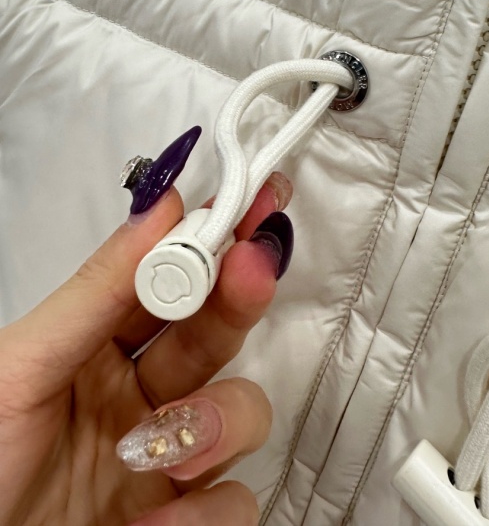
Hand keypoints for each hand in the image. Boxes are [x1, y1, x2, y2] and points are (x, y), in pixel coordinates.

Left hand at [0, 165, 292, 525]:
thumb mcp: (19, 368)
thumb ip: (94, 293)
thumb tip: (156, 210)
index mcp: (95, 346)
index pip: (165, 278)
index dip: (207, 237)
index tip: (241, 207)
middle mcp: (137, 394)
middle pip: (216, 330)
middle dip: (239, 295)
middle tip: (252, 268)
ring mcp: (165, 456)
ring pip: (245, 409)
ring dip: (222, 422)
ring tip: (172, 452)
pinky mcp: (182, 518)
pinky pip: (234, 502)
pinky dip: (203, 514)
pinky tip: (153, 522)